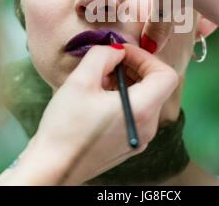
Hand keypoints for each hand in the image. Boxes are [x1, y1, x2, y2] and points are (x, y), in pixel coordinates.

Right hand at [0, 43, 177, 184]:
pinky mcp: (129, 142)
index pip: (166, 75)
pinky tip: (99, 97)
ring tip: (100, 80)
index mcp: (142, 110)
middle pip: (156, 85)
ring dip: (127, 81)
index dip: (146, 58)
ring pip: (145, 97)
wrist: (52, 170)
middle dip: (134, 67)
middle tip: (109, 64)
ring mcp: (140, 137)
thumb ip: (103, 56)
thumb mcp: (80, 81)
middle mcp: (147, 126)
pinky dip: (123, 97)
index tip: (122, 54)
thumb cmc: (64, 127)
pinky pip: (136, 111)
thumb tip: (117, 49)